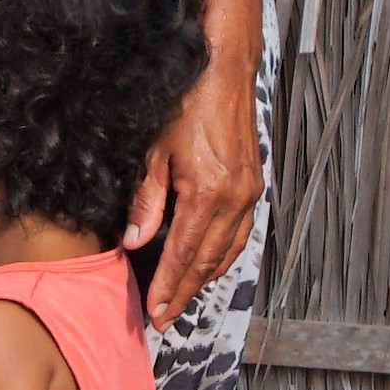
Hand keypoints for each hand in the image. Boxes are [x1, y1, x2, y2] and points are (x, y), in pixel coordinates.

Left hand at [127, 52, 262, 329]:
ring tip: (181, 299)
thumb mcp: (154, 152)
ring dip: (204, 278)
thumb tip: (135, 242)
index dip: (168, 286)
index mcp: (207, 193)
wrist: (225, 71)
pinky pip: (240, 233)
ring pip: (227, 251)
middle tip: (163, 317)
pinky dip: (223, 255)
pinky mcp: (254, 185)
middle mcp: (234, 199)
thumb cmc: (187, 104)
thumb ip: (146, 202)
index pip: (183, 254)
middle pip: (207, 261)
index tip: (154, 311)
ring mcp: (249, 193)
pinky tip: (208, 265)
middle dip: (184, 292)